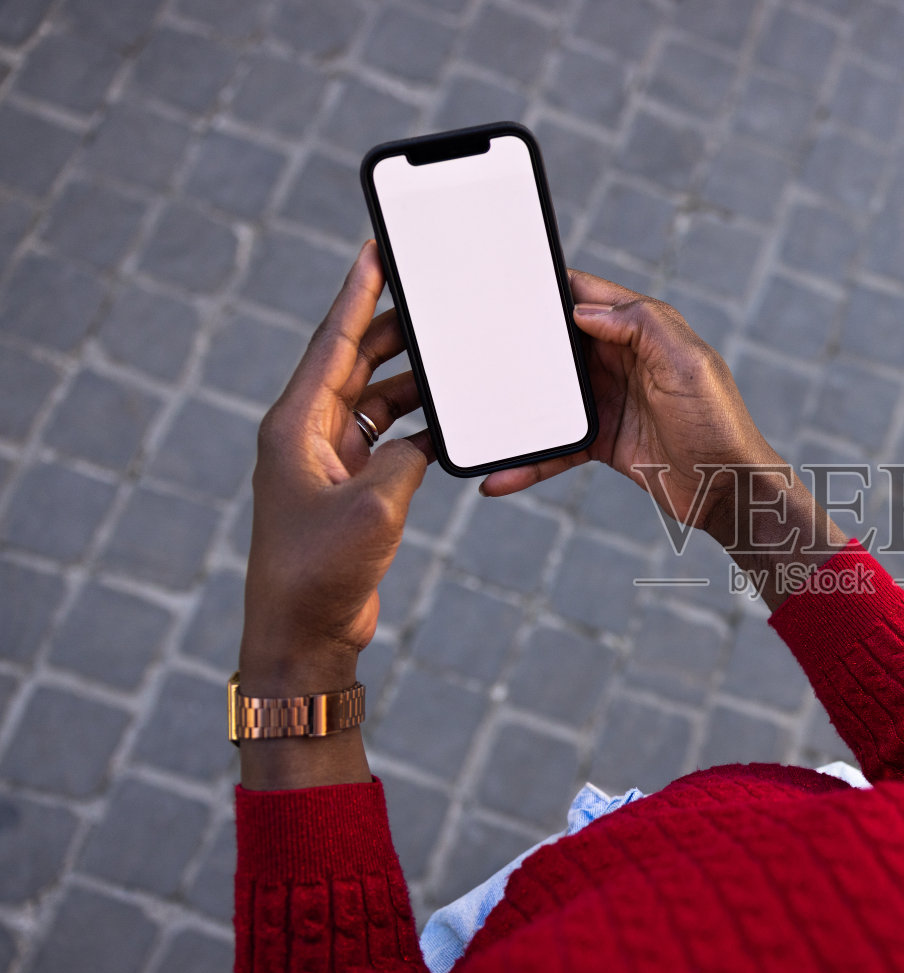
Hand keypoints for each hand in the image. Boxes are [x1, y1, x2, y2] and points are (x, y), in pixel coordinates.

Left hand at [240, 241, 432, 704]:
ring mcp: (327, 461)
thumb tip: (428, 438)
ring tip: (447, 351)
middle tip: (427, 292)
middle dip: (390, 326)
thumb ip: (406, 458)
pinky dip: (416, 424)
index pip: (332, 342)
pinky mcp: (347, 488)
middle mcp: (307, 434)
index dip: (357, 293)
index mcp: (297, 425)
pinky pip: (386, 437)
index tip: (374, 249)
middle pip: (353, 361)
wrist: (303, 633)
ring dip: (409, 378)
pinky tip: (447, 416)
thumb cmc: (321, 572)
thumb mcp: (375, 506)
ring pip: (373, 398)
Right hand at [478, 272, 779, 545]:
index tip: (506, 281)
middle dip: (518, 343)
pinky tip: (500, 476)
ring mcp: (609, 401)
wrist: (729, 490)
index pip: (588, 296)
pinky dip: (531, 461)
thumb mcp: (690, 364)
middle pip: (559, 343)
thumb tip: (585, 311)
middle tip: (470, 343)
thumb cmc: (720, 424)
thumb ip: (644, 325)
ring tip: (473, 412)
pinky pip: (557, 446)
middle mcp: (623, 360)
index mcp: (644, 331)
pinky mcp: (603, 441)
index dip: (550, 286)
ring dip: (515, 406)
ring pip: (550, 396)